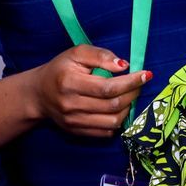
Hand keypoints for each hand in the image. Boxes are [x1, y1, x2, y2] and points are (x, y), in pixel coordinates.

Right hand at [27, 45, 150, 137]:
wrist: (39, 94)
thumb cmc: (61, 70)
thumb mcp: (77, 53)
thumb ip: (100, 56)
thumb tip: (124, 65)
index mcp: (69, 83)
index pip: (108, 87)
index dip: (131, 82)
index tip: (146, 74)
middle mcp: (71, 104)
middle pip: (113, 105)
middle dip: (133, 93)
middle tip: (140, 83)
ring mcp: (73, 121)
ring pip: (113, 121)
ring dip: (128, 108)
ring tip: (128, 95)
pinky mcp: (76, 131)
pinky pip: (106, 132)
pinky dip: (118, 121)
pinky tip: (118, 108)